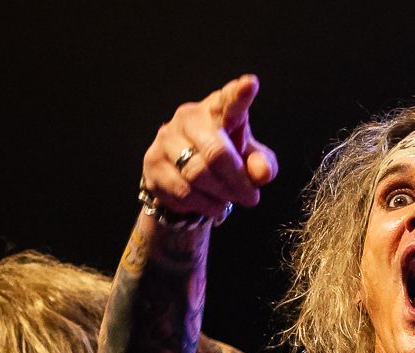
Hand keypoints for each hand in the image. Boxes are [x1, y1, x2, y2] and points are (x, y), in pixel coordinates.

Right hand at [142, 73, 278, 220]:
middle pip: (215, 152)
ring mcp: (166, 139)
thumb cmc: (223, 158)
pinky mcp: (152, 162)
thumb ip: (261, 163)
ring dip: (220, 195)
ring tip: (229, 201)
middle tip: (251, 197)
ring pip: (197, 175)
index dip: (239, 94)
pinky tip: (212, 204)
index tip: (250, 85)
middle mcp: (188, 117)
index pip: (229, 99)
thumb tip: (262, 173)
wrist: (184, 176)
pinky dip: (203, 204)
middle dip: (236, 181)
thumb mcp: (248, 159)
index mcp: (218, 108)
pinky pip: (182, 191)